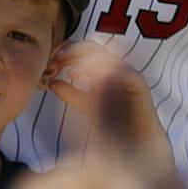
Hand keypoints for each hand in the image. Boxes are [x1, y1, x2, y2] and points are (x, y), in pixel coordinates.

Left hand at [42, 41, 169, 158]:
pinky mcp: (137, 82)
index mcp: (104, 68)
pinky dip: (102, 72)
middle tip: (55, 64)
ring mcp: (127, 72)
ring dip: (82, 60)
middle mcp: (116, 66)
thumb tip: (52, 83)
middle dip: (70, 53)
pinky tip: (88, 82)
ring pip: (102, 54)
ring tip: (71, 74)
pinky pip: (119, 70)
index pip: (82, 49)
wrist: (135, 142)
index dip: (65, 53)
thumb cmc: (113, 123)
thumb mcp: (86, 105)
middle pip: (90, 47)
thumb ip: (70, 94)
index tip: (50, 64)